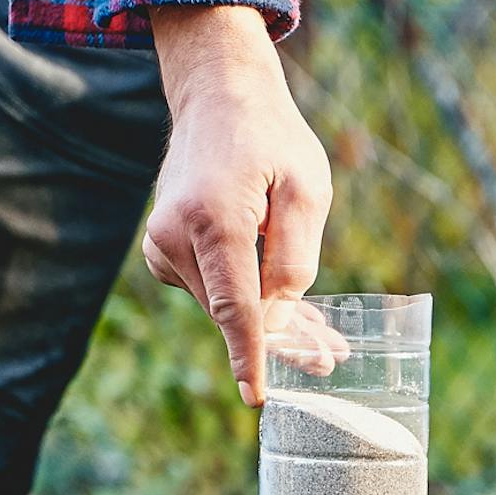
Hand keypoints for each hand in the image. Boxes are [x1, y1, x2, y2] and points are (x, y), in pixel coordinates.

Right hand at [143, 5, 334, 403]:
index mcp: (212, 220)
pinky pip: (214, 290)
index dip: (251, 355)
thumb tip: (275, 322)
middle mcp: (175, 236)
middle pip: (233, 312)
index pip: (234, 306)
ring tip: (323, 335)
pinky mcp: (164, 250)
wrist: (218, 98)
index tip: (257, 396)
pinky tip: (286, 307)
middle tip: (333, 359)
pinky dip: (249, 301)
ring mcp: (162, 244)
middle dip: (283, 341)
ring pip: (225, 305)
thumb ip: (293, 260)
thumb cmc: (270, 139)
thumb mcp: (306, 191)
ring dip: (272, 323)